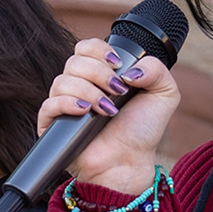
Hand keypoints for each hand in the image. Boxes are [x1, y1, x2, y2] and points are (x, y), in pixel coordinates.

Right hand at [36, 40, 179, 195]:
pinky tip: (85, 111)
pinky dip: (67, 104)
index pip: (85, 47)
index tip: (117, 65)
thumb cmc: (142, 131)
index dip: (98, 50)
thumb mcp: (164, 94)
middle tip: (118, 91)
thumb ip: (155, 69)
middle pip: (74, 61)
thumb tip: (128, 69)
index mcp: (99, 74)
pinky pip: (48, 104)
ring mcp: (64, 104)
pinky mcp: (53, 124)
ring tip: (107, 109)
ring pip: (62, 81)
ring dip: (88, 91)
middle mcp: (79, 85)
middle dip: (99, 73)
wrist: (130, 163)